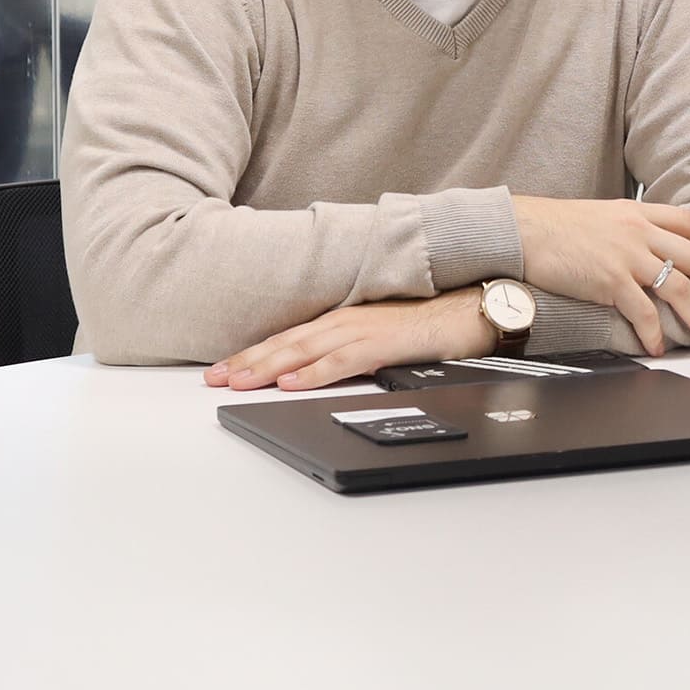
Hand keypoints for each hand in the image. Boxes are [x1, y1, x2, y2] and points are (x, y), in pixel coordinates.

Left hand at [206, 290, 487, 391]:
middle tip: (212, 380)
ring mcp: (366, 329)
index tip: (222, 371)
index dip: (253, 355)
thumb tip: (320, 371)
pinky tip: (291, 384)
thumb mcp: (385, 335)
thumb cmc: (437, 321)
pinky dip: (314, 372)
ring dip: (268, 367)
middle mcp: (349, 320)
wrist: (477, 306)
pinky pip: (343, 361)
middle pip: (288, 344)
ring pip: (306, 350)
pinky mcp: (387, 343)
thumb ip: (353, 348)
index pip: (290, 338)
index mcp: (347, 319)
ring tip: (237, 382)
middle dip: (247, 362)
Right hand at [511, 195, 689, 356]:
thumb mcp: (605, 216)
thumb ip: (633, 228)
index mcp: (640, 213)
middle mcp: (640, 231)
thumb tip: (652, 245)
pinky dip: (655, 332)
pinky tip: (659, 346)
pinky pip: (643, 311)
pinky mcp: (609, 280)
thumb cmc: (558, 225)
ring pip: (678, 287)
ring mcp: (627, 255)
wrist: (524, 229)